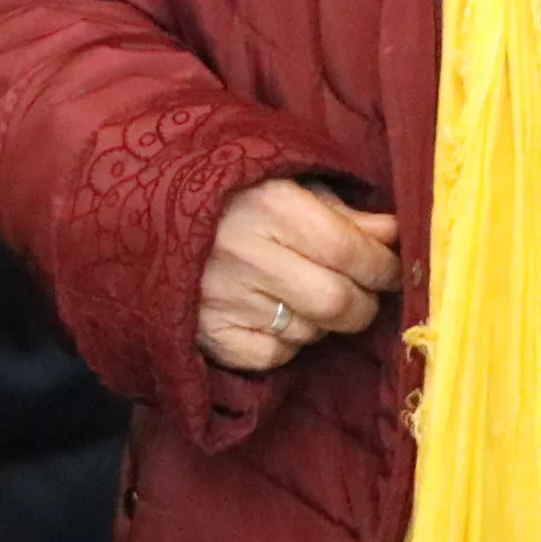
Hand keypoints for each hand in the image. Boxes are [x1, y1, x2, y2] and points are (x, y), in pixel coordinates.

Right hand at [199, 178, 401, 372]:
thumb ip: (342, 214)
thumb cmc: (230, 198)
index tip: (391, 268)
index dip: (382, 266)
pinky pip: (274, 355)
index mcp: (271, 205)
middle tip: (361, 293)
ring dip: (320, 321)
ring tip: (302, 294)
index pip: (350, 251)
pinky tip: (271, 315)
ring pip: (309, 332)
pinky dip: (285, 342)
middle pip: (337, 303)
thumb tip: (394, 236)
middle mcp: (247, 254)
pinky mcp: (210, 335)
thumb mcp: (286, 186)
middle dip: (362, 303)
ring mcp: (225, 300)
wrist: (147, 218)